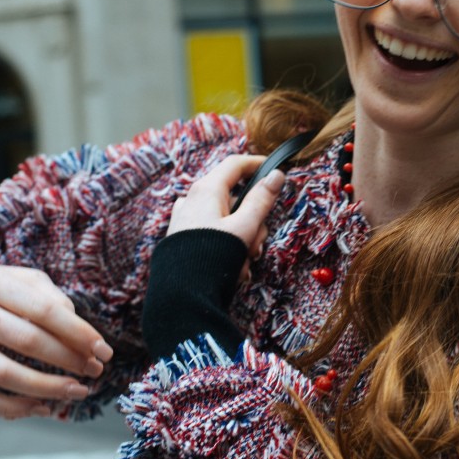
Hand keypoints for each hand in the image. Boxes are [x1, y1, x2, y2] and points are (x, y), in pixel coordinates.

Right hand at [0, 265, 113, 418]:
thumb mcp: (25, 280)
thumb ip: (53, 300)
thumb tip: (82, 337)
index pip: (43, 310)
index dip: (78, 333)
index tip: (104, 351)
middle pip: (25, 341)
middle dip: (68, 360)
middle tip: (95, 371)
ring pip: (1, 374)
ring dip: (46, 388)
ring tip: (78, 391)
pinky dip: (13, 408)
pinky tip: (43, 407)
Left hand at [166, 154, 286, 261]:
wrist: (182, 294)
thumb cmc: (213, 256)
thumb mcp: (245, 226)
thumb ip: (261, 200)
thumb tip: (276, 175)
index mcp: (207, 189)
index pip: (235, 164)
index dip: (258, 164)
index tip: (276, 171)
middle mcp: (193, 199)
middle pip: (235, 198)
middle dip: (253, 220)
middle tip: (257, 242)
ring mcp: (187, 218)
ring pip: (227, 219)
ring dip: (242, 239)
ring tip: (242, 263)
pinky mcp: (185, 237)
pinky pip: (214, 233)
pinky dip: (226, 246)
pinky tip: (231, 268)